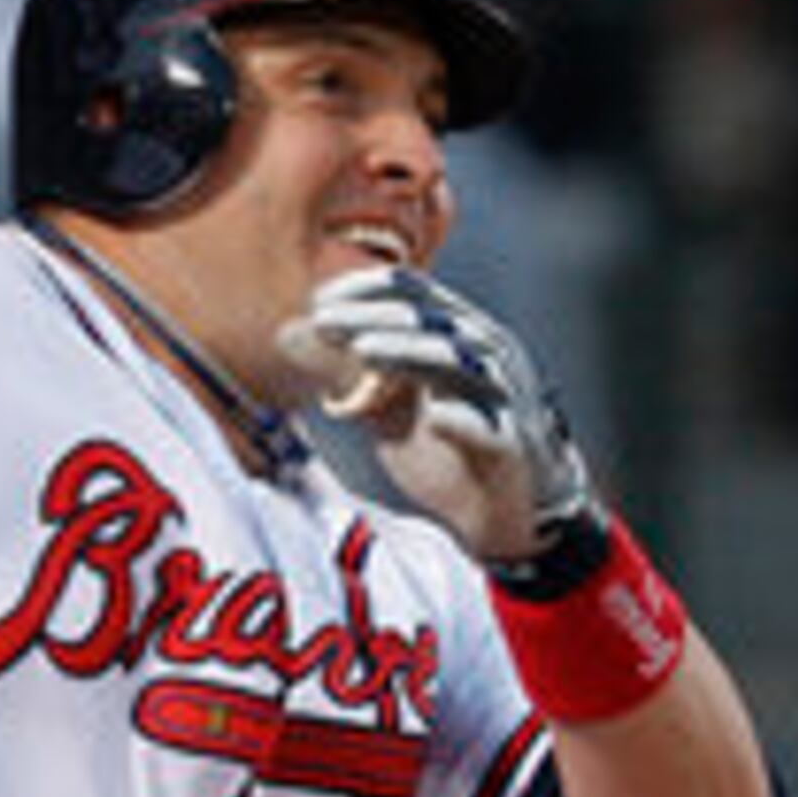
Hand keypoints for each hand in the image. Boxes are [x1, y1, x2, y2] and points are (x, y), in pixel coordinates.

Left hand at [284, 266, 596, 567]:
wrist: (497, 506)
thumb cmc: (440, 446)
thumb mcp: (383, 404)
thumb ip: (342, 370)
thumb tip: (286, 333)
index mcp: (457, 334)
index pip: (415, 293)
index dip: (366, 290)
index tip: (318, 299)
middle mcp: (486, 354)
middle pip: (430, 321)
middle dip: (374, 317)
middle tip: (324, 322)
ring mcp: (504, 397)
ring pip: (460, 362)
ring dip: (411, 352)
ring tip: (363, 350)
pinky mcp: (511, 445)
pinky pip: (491, 429)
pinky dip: (463, 421)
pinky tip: (435, 418)